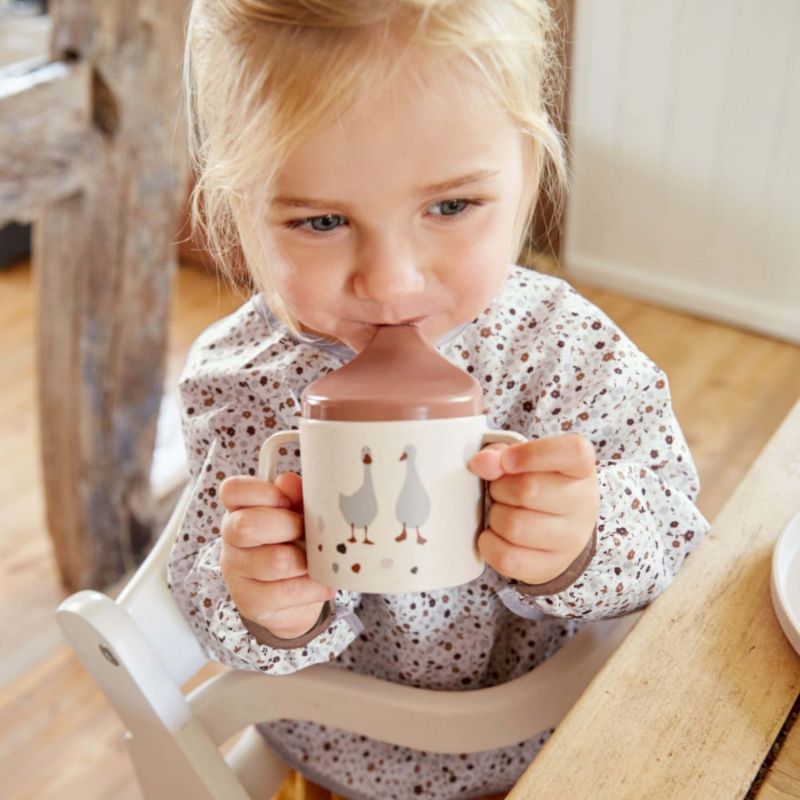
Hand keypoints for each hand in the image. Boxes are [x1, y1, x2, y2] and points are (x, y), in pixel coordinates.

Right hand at [219, 473, 334, 639]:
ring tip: (316, 560)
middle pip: (248, 525)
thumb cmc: (293, 543)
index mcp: (239, 509)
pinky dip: (313, 586)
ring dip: (306, 560)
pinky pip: (288, 591)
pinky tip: (319, 582)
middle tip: (307, 532)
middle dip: (290, 526)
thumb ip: (296, 496)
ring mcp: (237, 573)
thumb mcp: (297, 514)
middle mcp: (230, 539)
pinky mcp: (251, 602)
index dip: (263, 492)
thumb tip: (289, 481)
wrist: (292, 596)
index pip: (233, 490)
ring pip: (275, 561)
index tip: (286, 501)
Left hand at [468, 434, 598, 584]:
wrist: (556, 527)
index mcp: (581, 467)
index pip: (572, 452)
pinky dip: (489, 544)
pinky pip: (507, 557)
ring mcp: (572, 539)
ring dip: (495, 515)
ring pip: (514, 526)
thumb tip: (481, 463)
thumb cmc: (536, 483)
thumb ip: (498, 453)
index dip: (532, 454)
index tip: (507, 460)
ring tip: (502, 511)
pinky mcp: (551, 566)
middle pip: (528, 490)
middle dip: (500, 487)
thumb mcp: (521, 459)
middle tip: (500, 489)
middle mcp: (584, 503)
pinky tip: (495, 534)